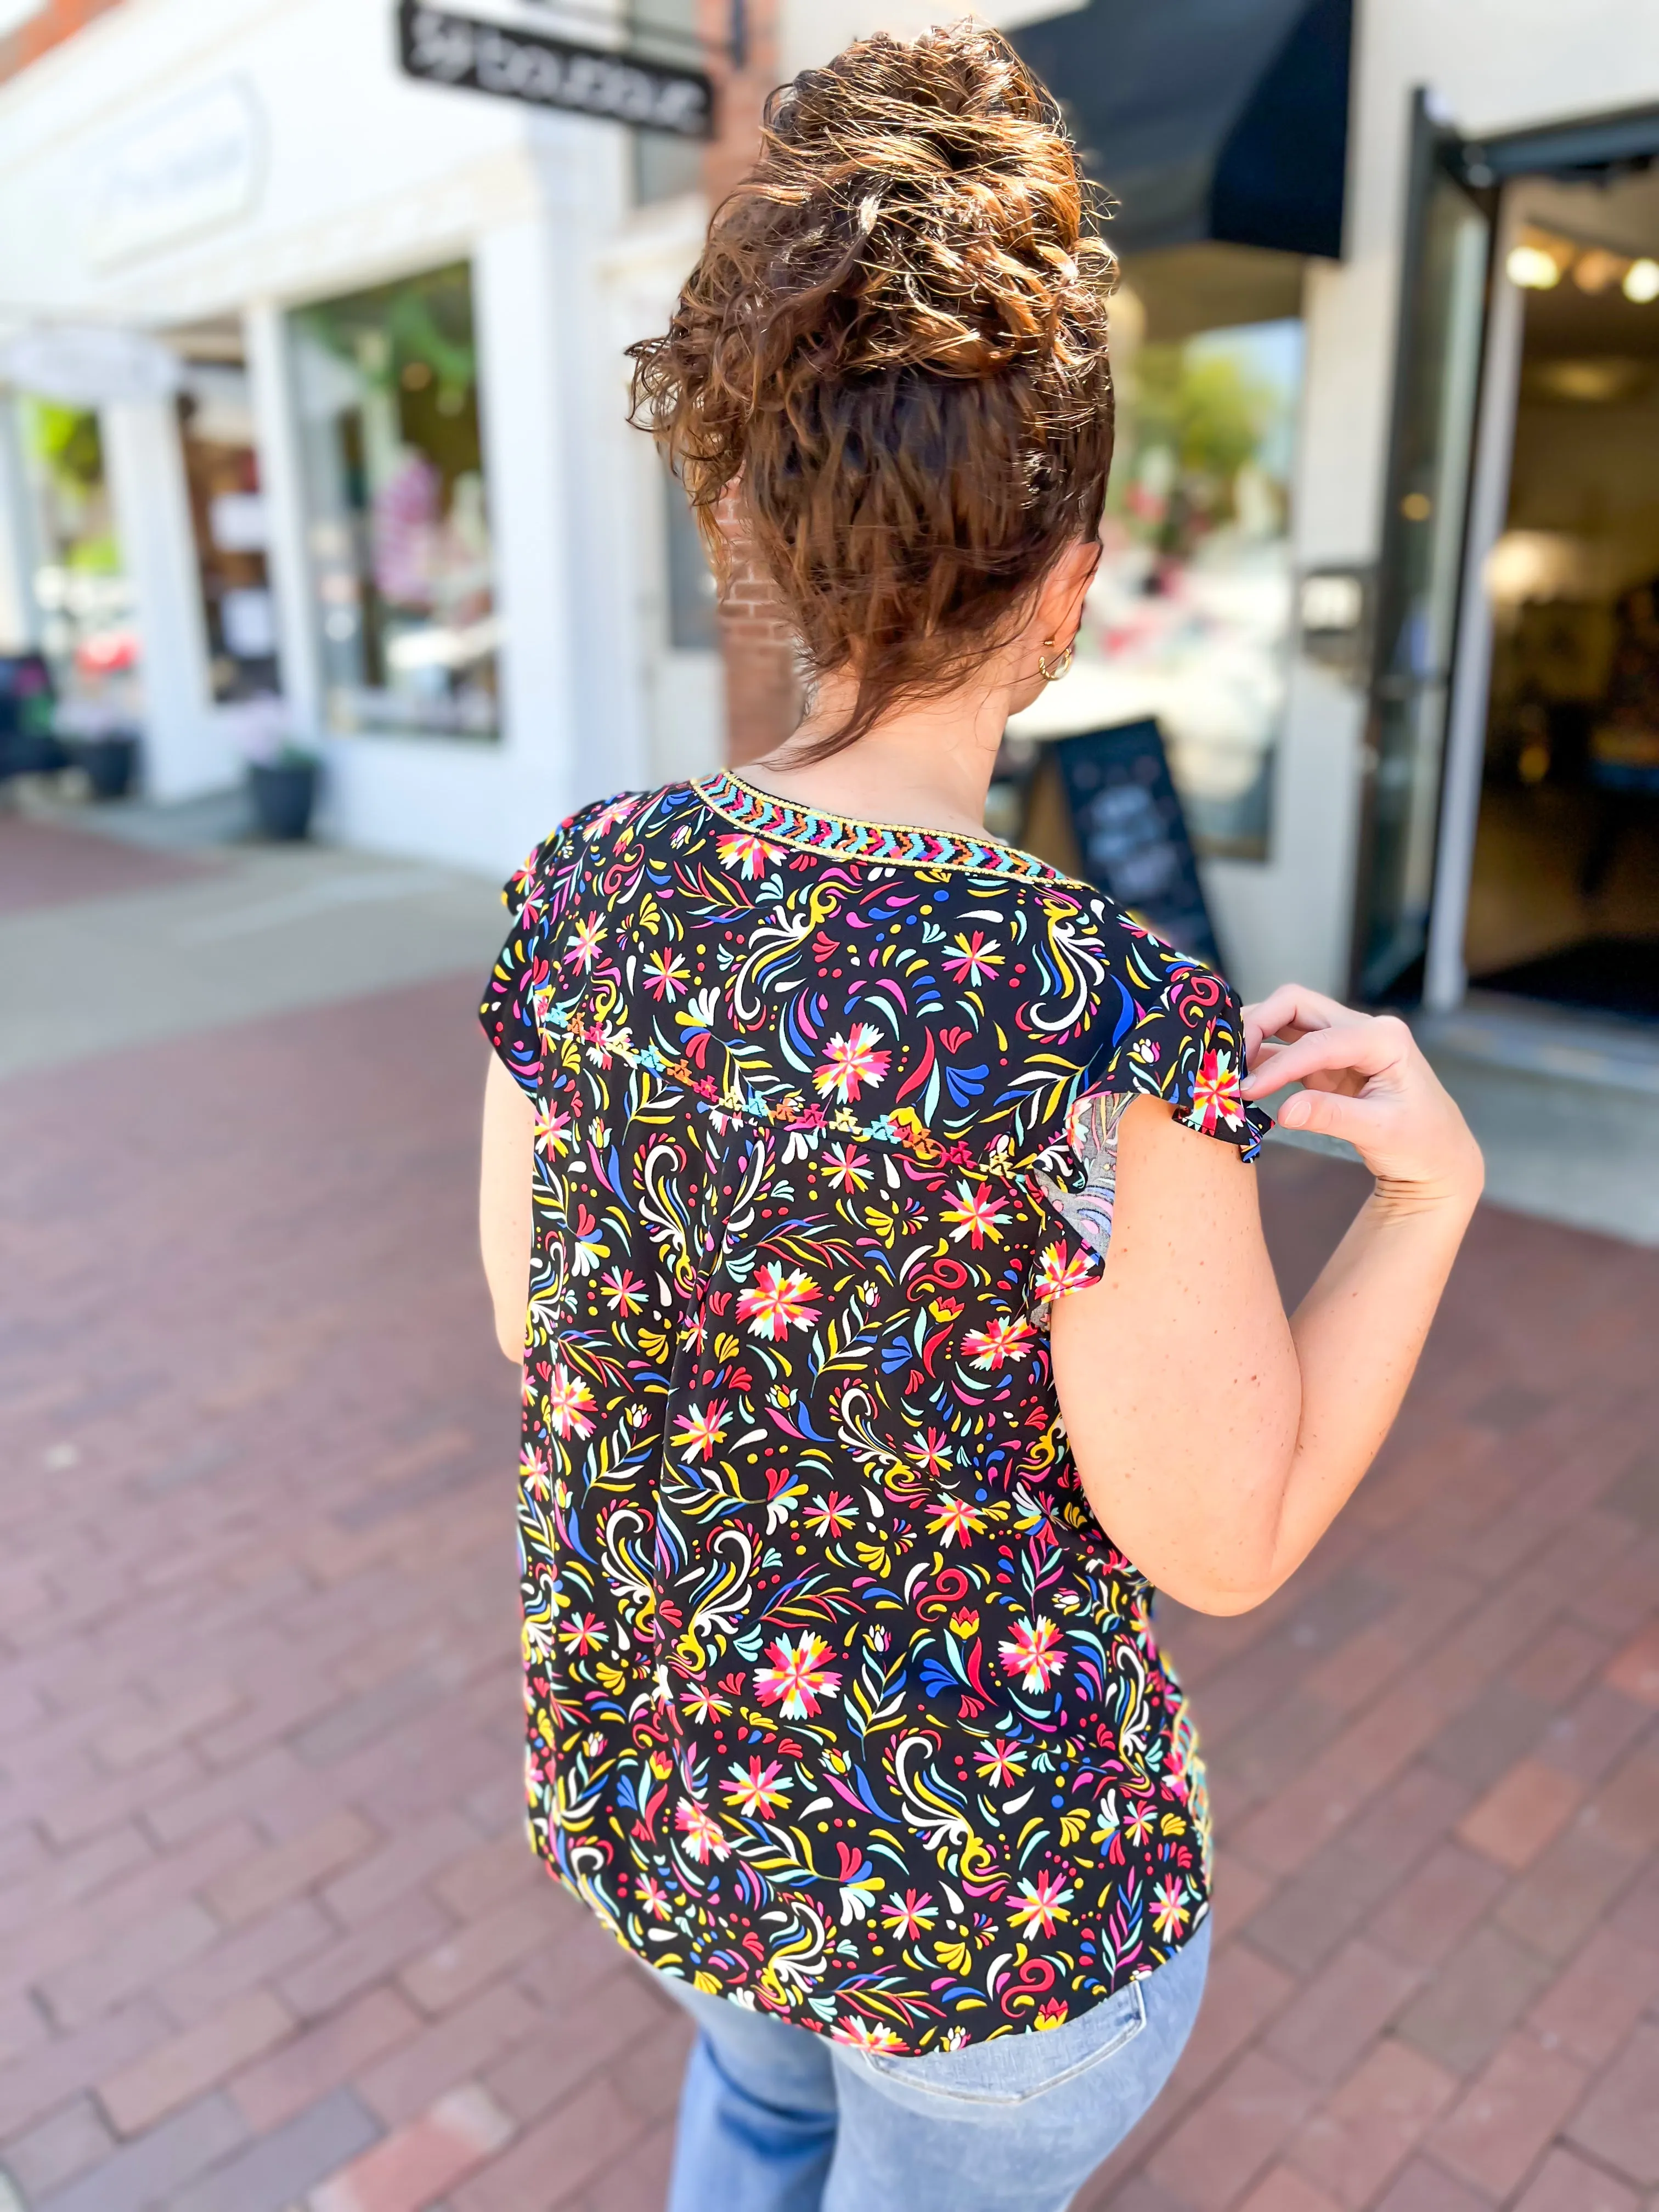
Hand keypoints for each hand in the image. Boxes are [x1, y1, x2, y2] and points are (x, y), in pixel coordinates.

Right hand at [1240, 985, 1483, 1208]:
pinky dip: (1261, 1058)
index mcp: (1384, 1038)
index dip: (1278, 1064)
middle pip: (1296, 1003)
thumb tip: (1283, 1112)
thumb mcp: (1381, 1132)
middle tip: (1228, 1060)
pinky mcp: (1327, 1061)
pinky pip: (1285, 1047)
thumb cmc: (1421, 1142)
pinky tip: (1241, 1078)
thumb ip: (1332, 1117)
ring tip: (1227, 1068)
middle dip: (1257, 1024)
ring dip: (1254, 1036)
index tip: (1246, 1089)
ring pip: (1287, 1019)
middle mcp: (1362, 1029)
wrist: (1437, 1156)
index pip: (1318, 1041)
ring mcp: (1342, 1042)